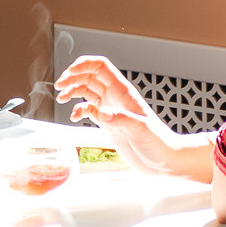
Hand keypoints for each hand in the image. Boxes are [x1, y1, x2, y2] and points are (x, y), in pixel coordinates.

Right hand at [54, 55, 201, 179]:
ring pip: (87, 92)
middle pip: (90, 77)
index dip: (84, 65)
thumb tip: (102, 112)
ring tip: (62, 98)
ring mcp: (111, 110)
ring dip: (73, 92)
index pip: (101, 67)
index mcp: (123, 93)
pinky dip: (78, 110)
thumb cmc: (160, 144)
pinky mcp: (108, 124)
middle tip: (60, 86)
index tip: (69, 73)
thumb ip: (121, 119)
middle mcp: (115, 98)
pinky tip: (75, 117)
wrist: (165, 161)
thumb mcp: (141, 130)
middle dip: (73, 78)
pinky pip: (89, 110)